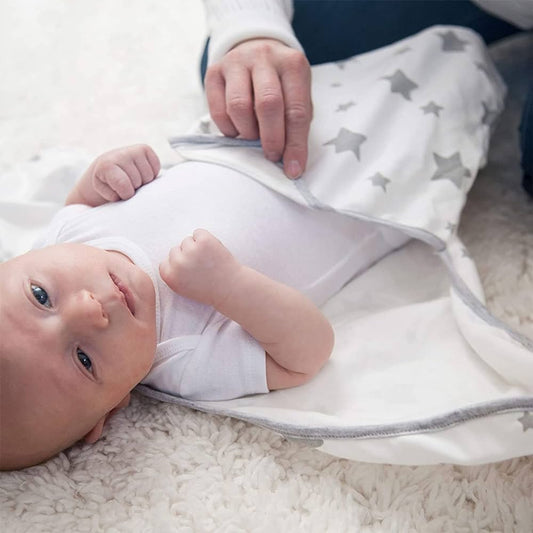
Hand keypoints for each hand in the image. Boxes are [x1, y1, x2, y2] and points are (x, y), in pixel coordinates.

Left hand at [86, 144, 159, 201]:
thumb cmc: (107, 185)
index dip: (126, 195)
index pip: (124, 186)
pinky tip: (141, 172)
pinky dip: (152, 173)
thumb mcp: (106, 193)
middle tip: (126, 185)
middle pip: (139, 181)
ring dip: (144, 182)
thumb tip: (132, 194)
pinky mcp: (145, 149)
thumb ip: (116, 197)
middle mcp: (121, 154)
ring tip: (133, 179)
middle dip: (135, 188)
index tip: (120, 193)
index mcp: (106, 165)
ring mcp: (134, 150)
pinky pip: (156, 167)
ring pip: (149, 176)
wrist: (105, 168)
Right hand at [159, 229, 240, 306]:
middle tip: (202, 267)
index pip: (165, 262)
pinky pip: (198, 232)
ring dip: (197, 247)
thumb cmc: (209, 289)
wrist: (231, 288)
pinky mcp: (204, 241)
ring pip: (187, 241)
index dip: (179, 265)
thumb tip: (169, 254)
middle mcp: (178, 263)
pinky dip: (206, 239)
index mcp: (170, 277)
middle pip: (175, 250)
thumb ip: (174, 273)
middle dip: (187, 256)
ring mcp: (191, 251)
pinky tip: (213, 251)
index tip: (190, 272)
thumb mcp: (184, 288)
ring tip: (209, 261)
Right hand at [205, 38, 311, 178]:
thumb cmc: (280, 84)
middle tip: (272, 155)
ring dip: (248, 132)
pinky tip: (238, 129)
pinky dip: (229, 129)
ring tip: (254, 136)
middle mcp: (264, 57)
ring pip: (239, 107)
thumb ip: (295, 125)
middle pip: (268, 104)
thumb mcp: (297, 97)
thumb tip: (291, 163)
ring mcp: (237, 62)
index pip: (297, 110)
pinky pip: (218, 110)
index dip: (295, 144)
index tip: (293, 169)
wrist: (254, 49)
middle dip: (271, 138)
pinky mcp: (214, 72)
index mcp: (293, 65)